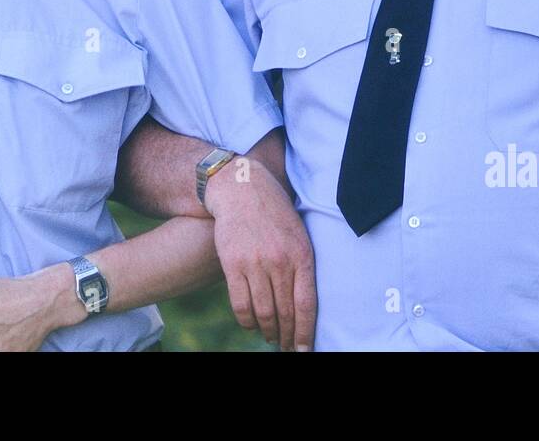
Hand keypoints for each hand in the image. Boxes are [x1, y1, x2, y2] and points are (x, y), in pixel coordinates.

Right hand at [205, 157, 316, 350]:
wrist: (243, 189)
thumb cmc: (274, 213)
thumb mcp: (299, 233)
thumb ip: (302, 265)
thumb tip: (304, 304)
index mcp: (301, 255)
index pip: (306, 304)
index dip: (305, 332)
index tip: (304, 349)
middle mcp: (279, 261)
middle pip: (284, 312)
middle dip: (287, 336)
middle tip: (287, 346)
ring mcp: (255, 263)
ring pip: (263, 312)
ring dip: (268, 331)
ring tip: (271, 338)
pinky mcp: (232, 264)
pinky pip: (240, 303)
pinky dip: (246, 320)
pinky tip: (251, 324)